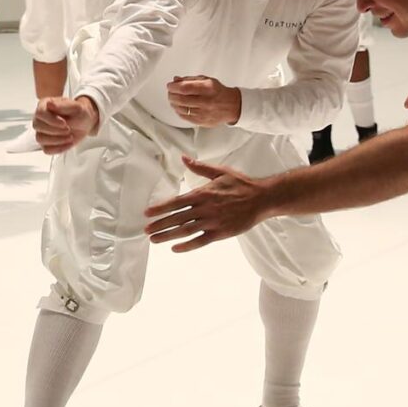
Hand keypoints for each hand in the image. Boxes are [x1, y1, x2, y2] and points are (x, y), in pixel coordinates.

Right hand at [32, 95, 98, 153]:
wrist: (84, 124)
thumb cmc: (79, 113)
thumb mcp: (75, 107)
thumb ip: (62, 105)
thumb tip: (49, 104)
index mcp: (44, 105)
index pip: (40, 113)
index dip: (51, 120)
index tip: (64, 123)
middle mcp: (40, 118)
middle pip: (38, 126)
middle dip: (55, 130)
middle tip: (68, 129)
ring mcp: (42, 131)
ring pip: (40, 139)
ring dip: (57, 140)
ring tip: (69, 136)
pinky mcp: (46, 143)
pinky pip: (46, 149)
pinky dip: (59, 148)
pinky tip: (68, 143)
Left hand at [147, 155, 276, 250]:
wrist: (262, 198)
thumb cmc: (241, 184)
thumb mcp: (220, 171)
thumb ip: (199, 167)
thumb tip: (183, 158)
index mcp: (203, 193)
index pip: (177, 202)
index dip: (161, 208)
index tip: (147, 213)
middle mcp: (206, 208)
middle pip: (178, 218)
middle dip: (160, 224)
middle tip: (146, 230)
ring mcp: (213, 222)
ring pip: (186, 230)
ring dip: (169, 235)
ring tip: (155, 240)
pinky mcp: (221, 233)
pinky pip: (201, 241)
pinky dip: (187, 246)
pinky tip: (175, 248)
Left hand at [165, 75, 240, 126]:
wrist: (231, 106)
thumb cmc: (218, 92)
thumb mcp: (206, 80)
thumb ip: (190, 79)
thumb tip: (176, 80)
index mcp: (207, 88)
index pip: (185, 88)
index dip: (174, 87)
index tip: (170, 85)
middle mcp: (206, 101)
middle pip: (181, 99)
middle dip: (172, 95)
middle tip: (170, 92)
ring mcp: (204, 113)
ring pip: (181, 109)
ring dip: (173, 103)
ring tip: (173, 99)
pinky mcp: (202, 121)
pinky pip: (185, 117)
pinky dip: (178, 111)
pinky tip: (178, 107)